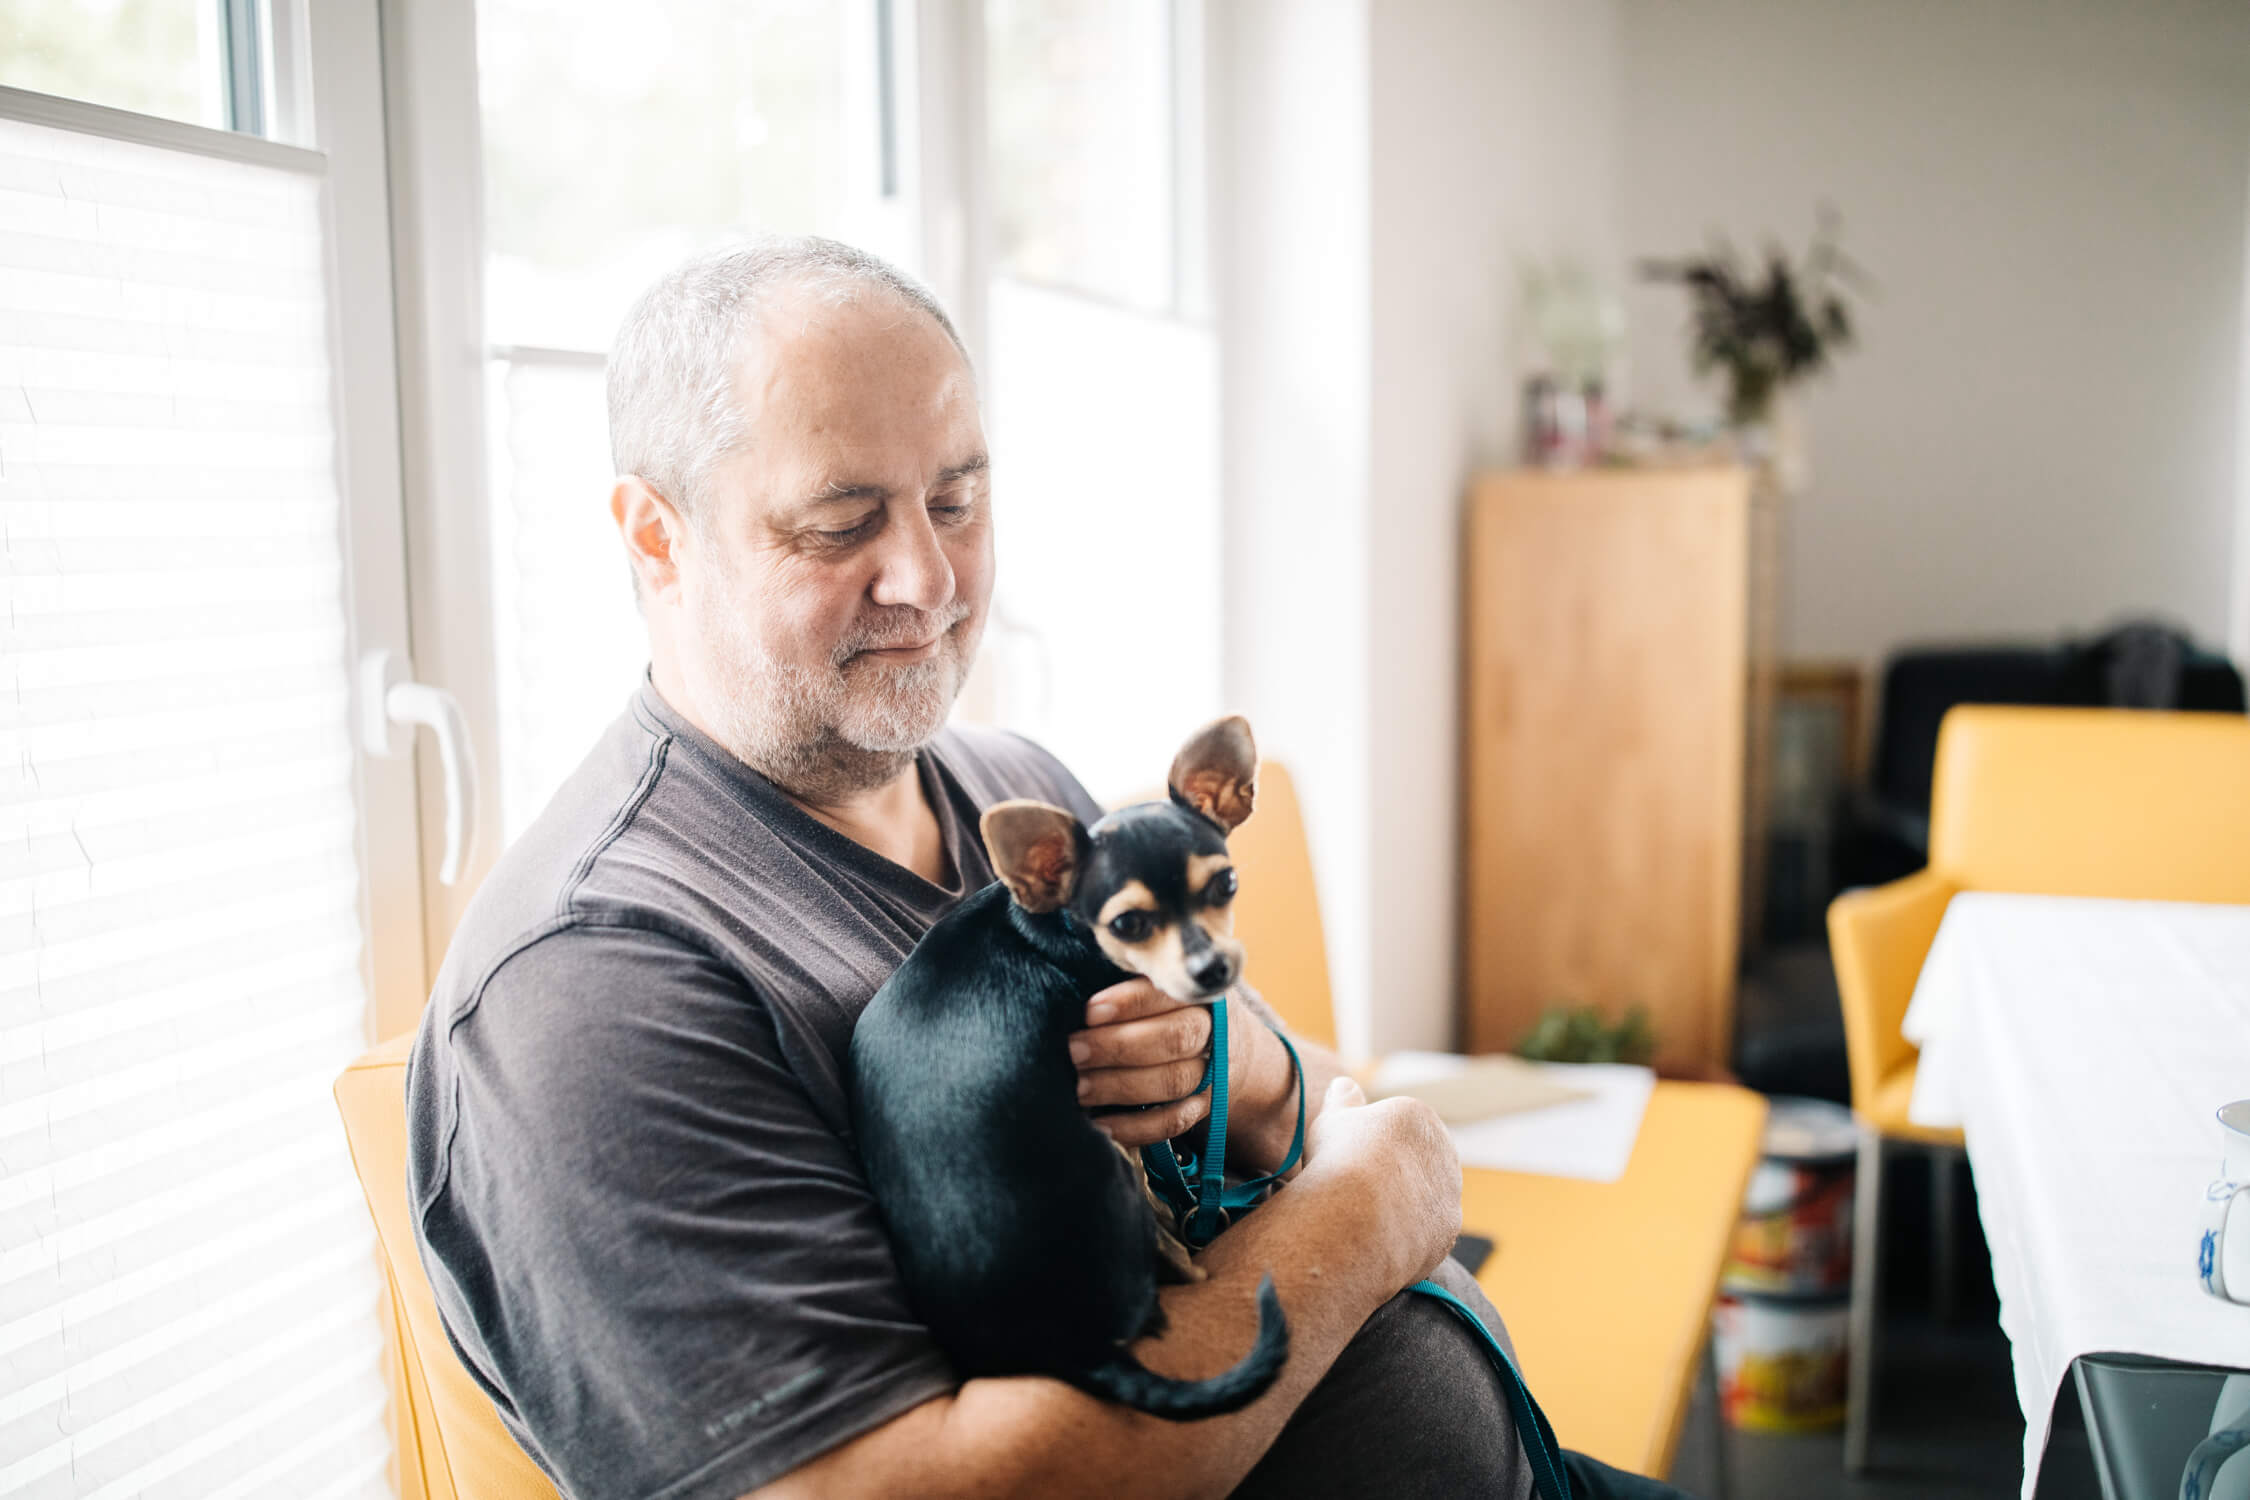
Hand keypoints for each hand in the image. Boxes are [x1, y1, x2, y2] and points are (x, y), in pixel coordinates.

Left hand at [1070, 978, 1235, 1148]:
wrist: (1218, 1047)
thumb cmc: (1165, 1008)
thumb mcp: (1155, 985)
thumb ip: (1124, 981)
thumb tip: (1070, 988)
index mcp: (1197, 992)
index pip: (1168, 993)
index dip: (1130, 1002)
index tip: (1089, 1012)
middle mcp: (1212, 1032)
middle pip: (1175, 1039)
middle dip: (1119, 1046)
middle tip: (1074, 1052)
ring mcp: (1210, 1074)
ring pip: (1173, 1081)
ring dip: (1120, 1086)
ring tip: (1079, 1089)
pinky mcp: (1201, 1108)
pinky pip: (1173, 1122)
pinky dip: (1136, 1127)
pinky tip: (1101, 1125)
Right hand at [1297, 1076, 1461, 1288]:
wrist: (1356, 1214)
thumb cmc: (1340, 1157)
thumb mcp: (1332, 1117)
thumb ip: (1342, 1099)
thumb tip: (1344, 1084)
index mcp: (1420, 1118)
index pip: (1396, 1129)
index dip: (1368, 1145)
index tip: (1346, 1160)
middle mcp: (1444, 1153)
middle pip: (1415, 1163)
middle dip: (1390, 1174)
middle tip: (1353, 1189)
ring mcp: (1449, 1196)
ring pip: (1422, 1200)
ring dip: (1400, 1207)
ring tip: (1362, 1218)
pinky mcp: (1446, 1233)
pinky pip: (1423, 1234)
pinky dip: (1403, 1236)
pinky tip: (1375, 1239)